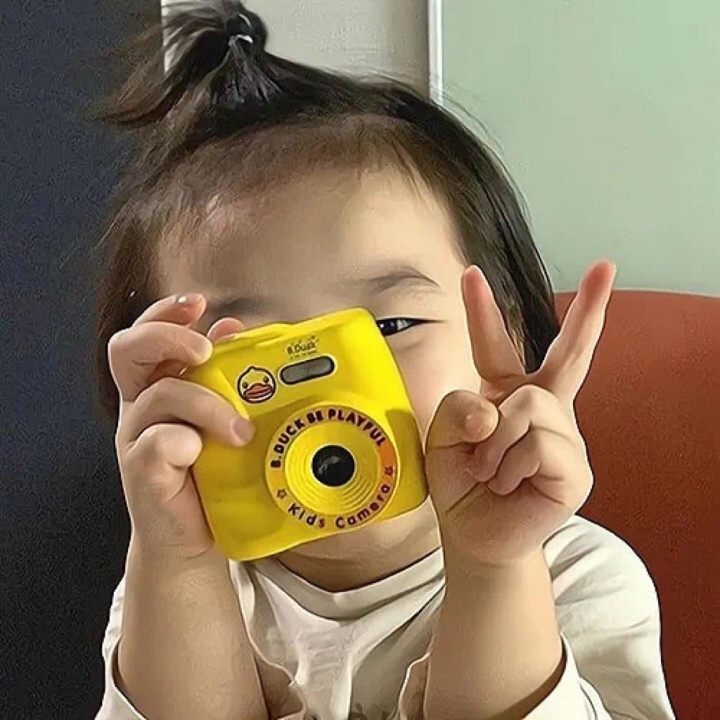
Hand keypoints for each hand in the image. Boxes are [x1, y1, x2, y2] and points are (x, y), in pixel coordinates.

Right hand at [109, 293, 252, 560]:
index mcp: (158, 387)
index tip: (198, 304)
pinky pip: (160, 443)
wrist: (196, 540)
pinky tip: (206, 455)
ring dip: (207, 404)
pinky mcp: (143, 472)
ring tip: (241, 429)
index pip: (146, 334)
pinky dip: (188, 442)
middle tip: (205, 351)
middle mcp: (140, 407)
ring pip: (160, 395)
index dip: (166, 312)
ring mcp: (136, 439)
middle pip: (128, 348)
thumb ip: (224, 377)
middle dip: (168, 337)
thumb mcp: (221, 418)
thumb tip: (234, 328)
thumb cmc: (213, 475)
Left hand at [425, 261, 615, 567]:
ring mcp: (565, 436)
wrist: (472, 535)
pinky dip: (507, 465)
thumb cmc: (460, 483)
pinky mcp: (576, 468)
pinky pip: (536, 444)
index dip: (481, 310)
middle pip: (570, 352)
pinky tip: (508, 485)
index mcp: (506, 395)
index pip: (495, 347)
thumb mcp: (441, 436)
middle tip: (606, 266)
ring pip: (529, 405)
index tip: (470, 272)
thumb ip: (458, 406)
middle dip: (589, 308)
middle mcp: (543, 408)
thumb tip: (499, 408)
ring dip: (494, 443)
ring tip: (488, 472)